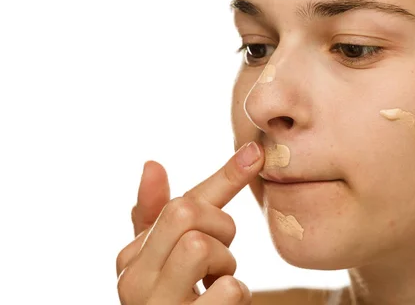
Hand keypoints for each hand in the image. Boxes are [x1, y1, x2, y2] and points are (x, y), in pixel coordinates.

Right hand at [116, 142, 263, 303]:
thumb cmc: (180, 298)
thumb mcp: (171, 257)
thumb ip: (162, 215)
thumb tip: (151, 163)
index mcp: (130, 258)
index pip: (178, 203)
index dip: (223, 176)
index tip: (256, 153)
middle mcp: (132, 283)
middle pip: (185, 213)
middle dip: (220, 227)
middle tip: (220, 256)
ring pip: (201, 245)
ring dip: (226, 263)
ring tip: (217, 282)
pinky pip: (226, 289)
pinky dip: (236, 294)